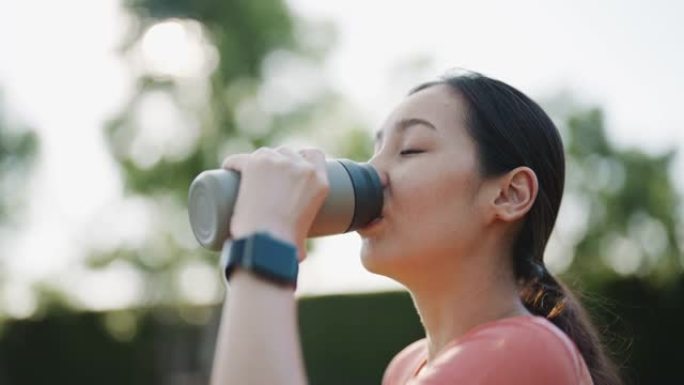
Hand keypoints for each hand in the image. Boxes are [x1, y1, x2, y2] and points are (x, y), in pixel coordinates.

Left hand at [221, 146, 328, 260]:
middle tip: (265, 179)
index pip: (314, 155)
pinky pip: (239, 159)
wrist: (268, 242)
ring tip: (248, 175)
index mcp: (319, 181)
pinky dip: (233, 164)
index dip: (301, 159)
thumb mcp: (304, 238)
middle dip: (277, 161)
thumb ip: (302, 244)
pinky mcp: (254, 164)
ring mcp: (277, 162)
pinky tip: (228, 169)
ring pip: (265, 153)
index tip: (291, 168)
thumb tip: (297, 256)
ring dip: (257, 161)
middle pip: (287, 152)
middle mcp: (301, 167)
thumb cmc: (285, 248)